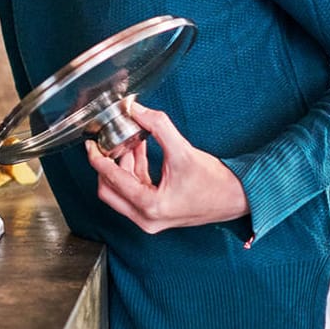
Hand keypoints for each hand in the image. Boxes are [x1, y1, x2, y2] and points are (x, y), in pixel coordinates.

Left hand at [84, 99, 249, 232]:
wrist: (238, 198)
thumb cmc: (216, 183)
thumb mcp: (182, 150)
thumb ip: (158, 126)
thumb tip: (136, 110)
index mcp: (150, 206)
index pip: (111, 180)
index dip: (97, 160)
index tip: (90, 145)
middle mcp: (147, 218)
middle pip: (109, 189)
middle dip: (107, 164)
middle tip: (107, 143)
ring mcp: (151, 218)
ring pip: (121, 190)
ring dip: (122, 165)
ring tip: (129, 141)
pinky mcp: (156, 213)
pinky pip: (134, 190)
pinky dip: (133, 171)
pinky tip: (138, 151)